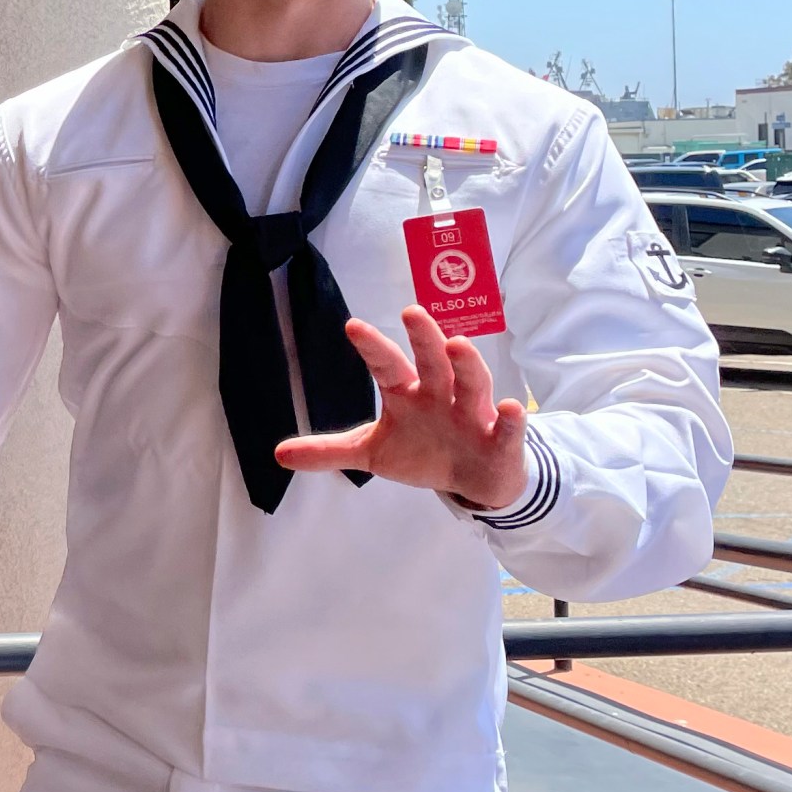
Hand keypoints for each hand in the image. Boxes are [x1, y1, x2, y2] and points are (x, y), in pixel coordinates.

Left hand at [275, 305, 529, 509]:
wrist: (474, 478)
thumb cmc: (423, 451)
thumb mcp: (373, 452)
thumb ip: (330, 450)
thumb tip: (278, 455)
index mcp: (408, 393)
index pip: (386, 366)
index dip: (372, 347)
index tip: (352, 326)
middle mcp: (440, 394)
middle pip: (431, 362)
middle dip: (424, 339)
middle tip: (412, 312)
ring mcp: (473, 414)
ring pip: (472, 385)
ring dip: (467, 366)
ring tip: (457, 345)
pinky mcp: (500, 439)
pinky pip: (508, 428)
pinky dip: (512, 419)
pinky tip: (513, 407)